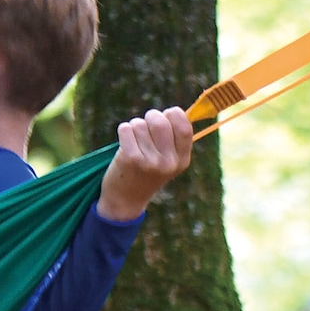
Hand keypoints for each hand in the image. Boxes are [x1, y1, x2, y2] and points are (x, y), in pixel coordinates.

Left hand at [96, 107, 195, 221]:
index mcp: (182, 161)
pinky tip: (125, 144)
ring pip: (140, 124)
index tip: (166, 116)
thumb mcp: (168, 161)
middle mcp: (168, 163)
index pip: (185, 127)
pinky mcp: (130, 159)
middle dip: (151, 116)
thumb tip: (175, 111)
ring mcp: (149, 162)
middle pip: (160, 121)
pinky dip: (124, 131)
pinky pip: (126, 128)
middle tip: (146, 125)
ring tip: (135, 141)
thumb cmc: (147, 172)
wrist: (126, 199)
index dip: (174, 114)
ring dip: (135, 126)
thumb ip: (174, 139)